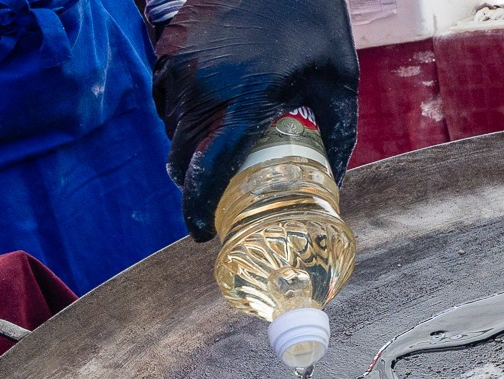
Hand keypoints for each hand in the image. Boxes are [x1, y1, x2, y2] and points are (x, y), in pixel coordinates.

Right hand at [153, 0, 359, 240]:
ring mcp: (182, 63)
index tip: (201, 233)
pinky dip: (179, 114)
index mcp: (245, 102)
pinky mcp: (171, 45)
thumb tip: (335, 182)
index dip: (198, 210)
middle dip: (193, 185)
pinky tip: (205, 115)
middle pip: (181, 158)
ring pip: (171, 127)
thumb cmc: (314, 20)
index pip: (207, 172)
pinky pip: (165, 96)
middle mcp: (205, 87)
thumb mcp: (339, 81)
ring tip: (213, 155)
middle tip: (214, 198)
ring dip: (186, 149)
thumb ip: (339, 133)